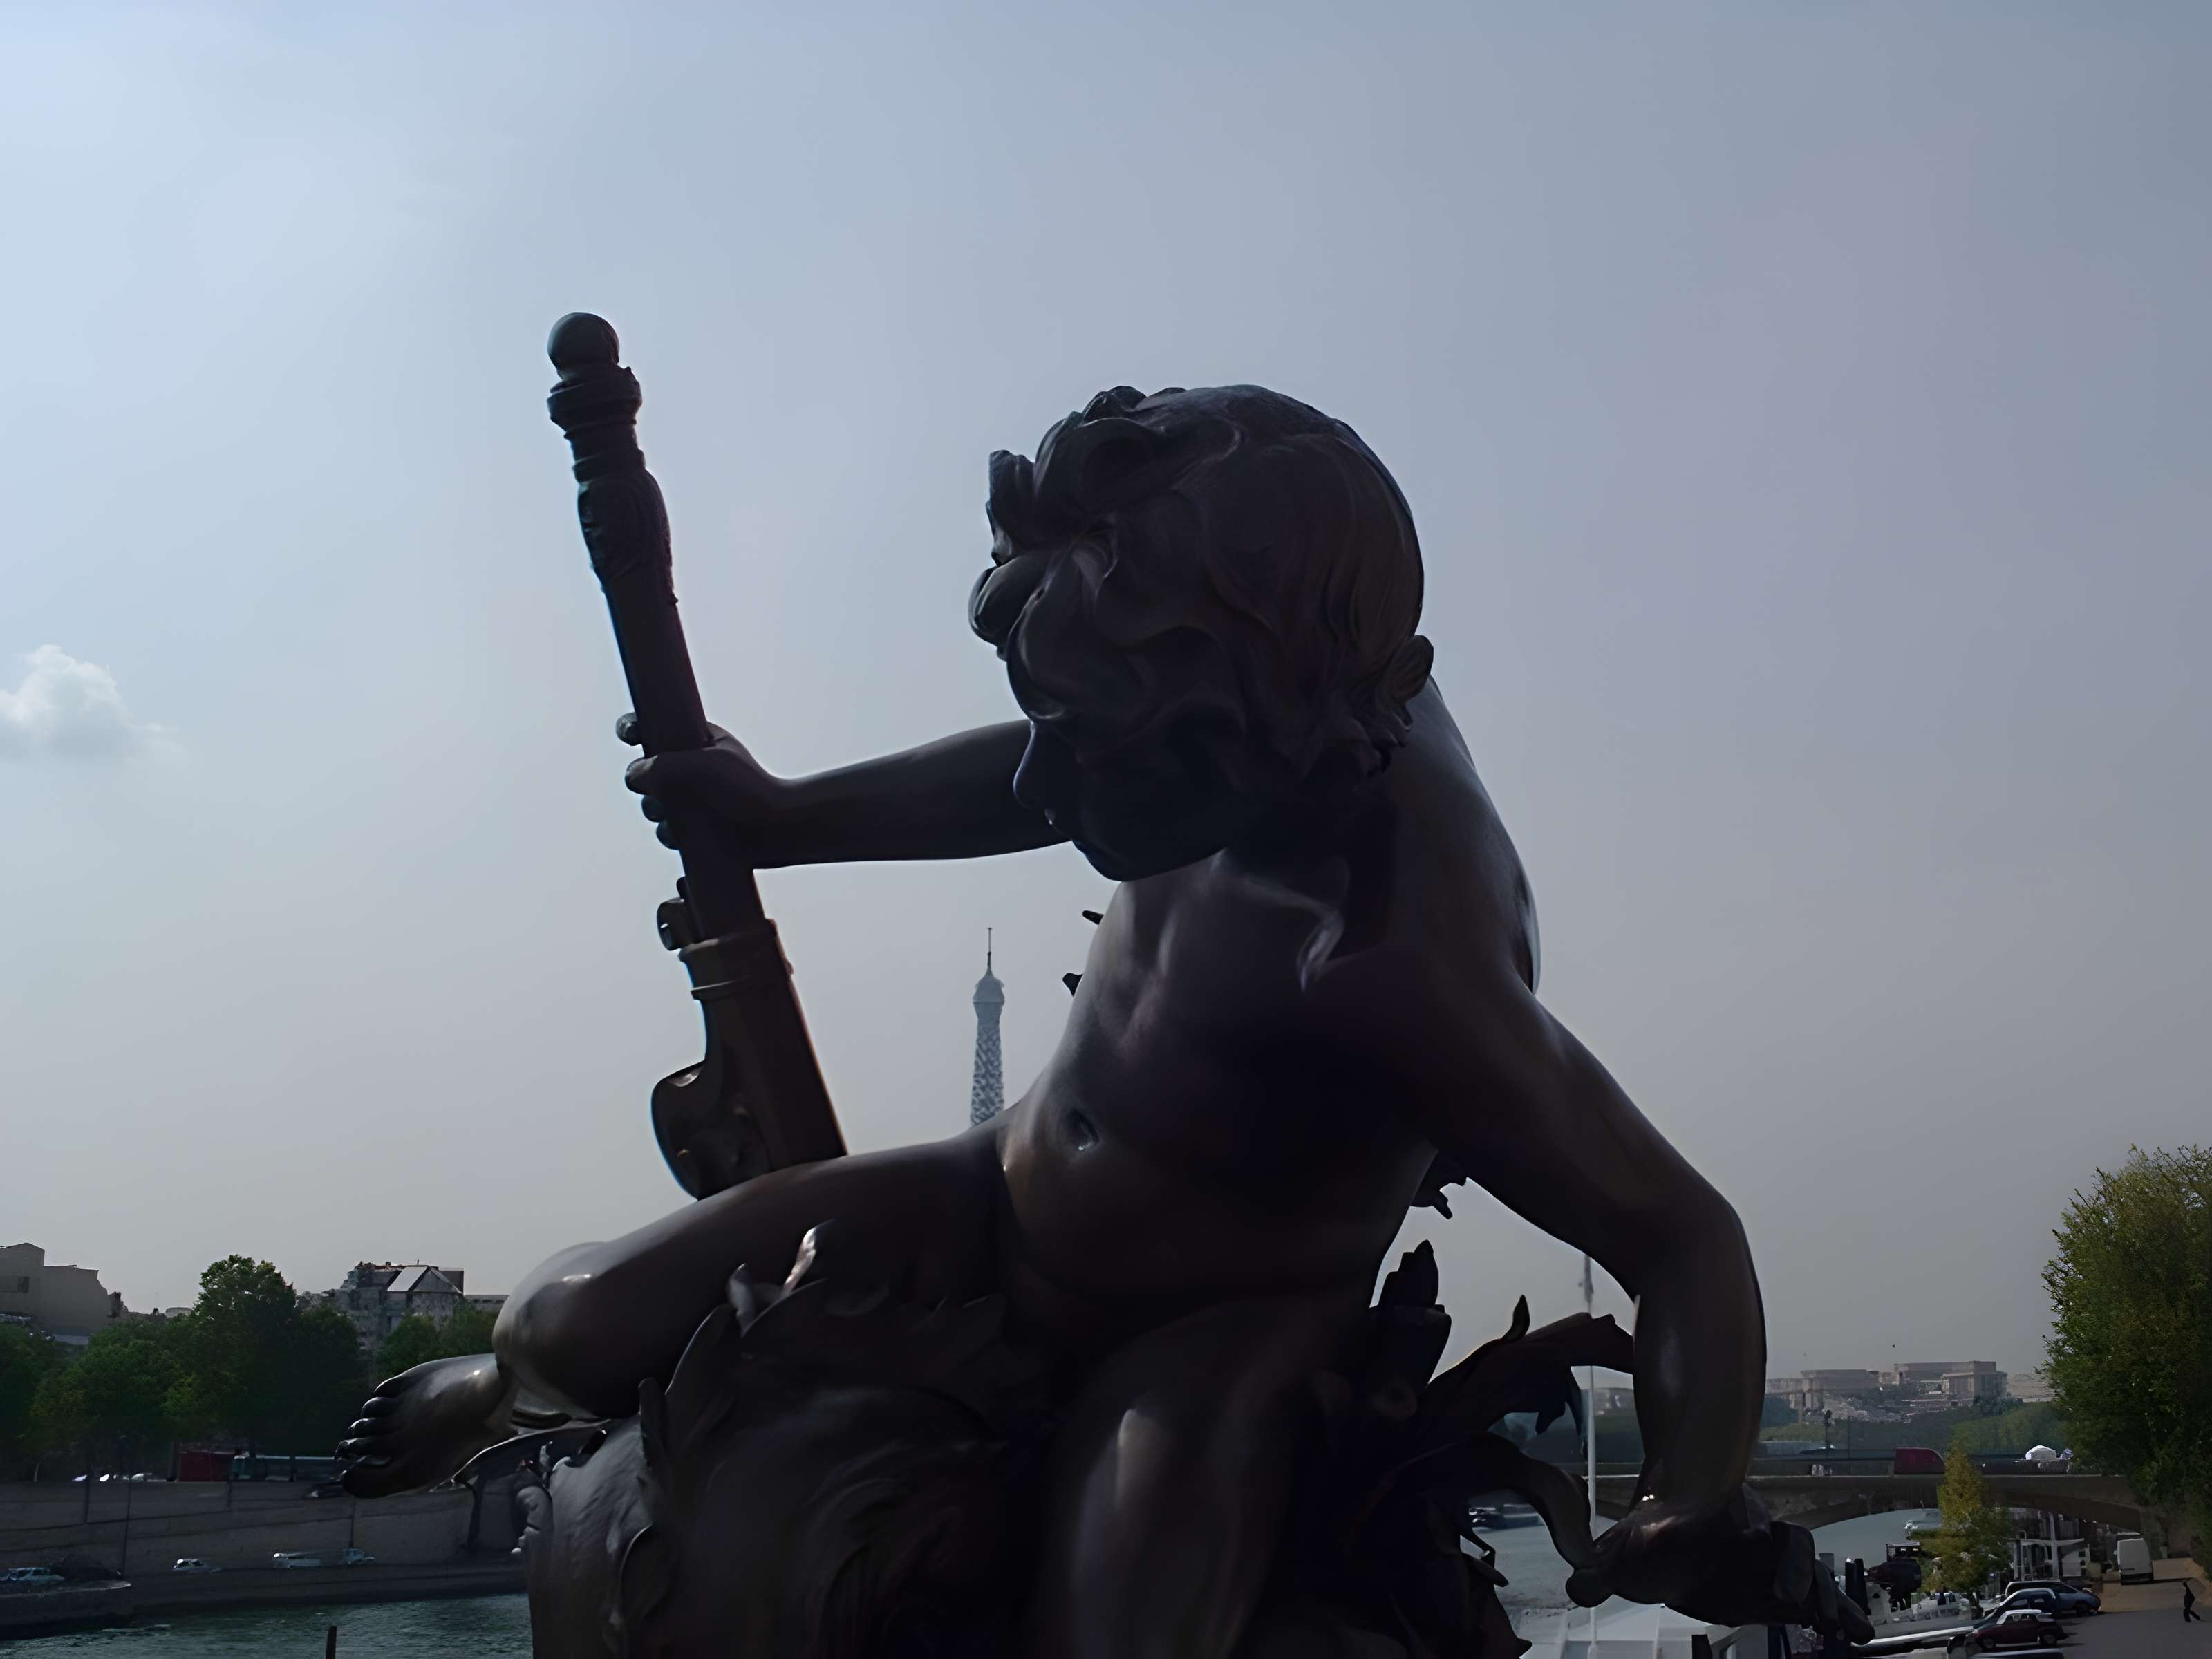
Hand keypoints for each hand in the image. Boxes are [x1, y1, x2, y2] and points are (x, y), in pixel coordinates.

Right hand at [619, 715, 791, 849]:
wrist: (779, 830)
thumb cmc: (749, 790)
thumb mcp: (703, 766)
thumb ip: (661, 765)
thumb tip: (634, 775)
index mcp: (697, 740)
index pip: (656, 726)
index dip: (635, 728)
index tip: (632, 734)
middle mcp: (692, 768)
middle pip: (647, 772)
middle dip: (646, 786)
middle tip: (662, 795)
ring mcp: (694, 799)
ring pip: (655, 806)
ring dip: (658, 816)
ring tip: (677, 824)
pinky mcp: (698, 828)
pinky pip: (670, 834)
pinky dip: (670, 837)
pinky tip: (682, 846)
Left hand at [1569, 1493, 1872, 1641]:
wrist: (1662, 1551)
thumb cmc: (1643, 1546)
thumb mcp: (1618, 1557)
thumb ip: (1598, 1571)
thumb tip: (1575, 1589)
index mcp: (1714, 1522)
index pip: (1743, 1517)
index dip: (1752, 1532)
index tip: (1751, 1545)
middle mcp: (1751, 1538)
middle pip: (1789, 1540)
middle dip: (1795, 1567)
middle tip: (1788, 1599)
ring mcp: (1768, 1565)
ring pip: (1810, 1570)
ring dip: (1827, 1593)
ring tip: (1845, 1627)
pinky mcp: (1778, 1594)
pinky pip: (1816, 1599)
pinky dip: (1840, 1612)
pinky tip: (1858, 1633)